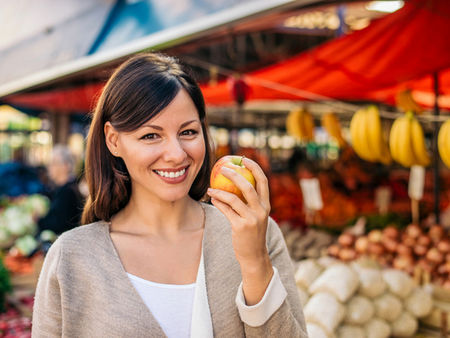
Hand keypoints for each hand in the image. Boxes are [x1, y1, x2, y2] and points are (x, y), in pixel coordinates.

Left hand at [207, 157, 272, 304]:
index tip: (243, 159)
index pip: (263, 181)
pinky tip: (212, 198)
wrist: (254, 256)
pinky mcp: (241, 227)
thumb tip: (233, 183)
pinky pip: (226, 210)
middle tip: (222, 168)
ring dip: (220, 191)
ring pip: (234, 198)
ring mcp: (252, 219)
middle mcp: (261, 210)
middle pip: (249, 186)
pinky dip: (218, 203)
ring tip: (210, 188)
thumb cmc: (251, 233)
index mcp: (266, 205)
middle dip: (235, 175)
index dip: (254, 167)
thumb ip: (248, 202)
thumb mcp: (254, 216)